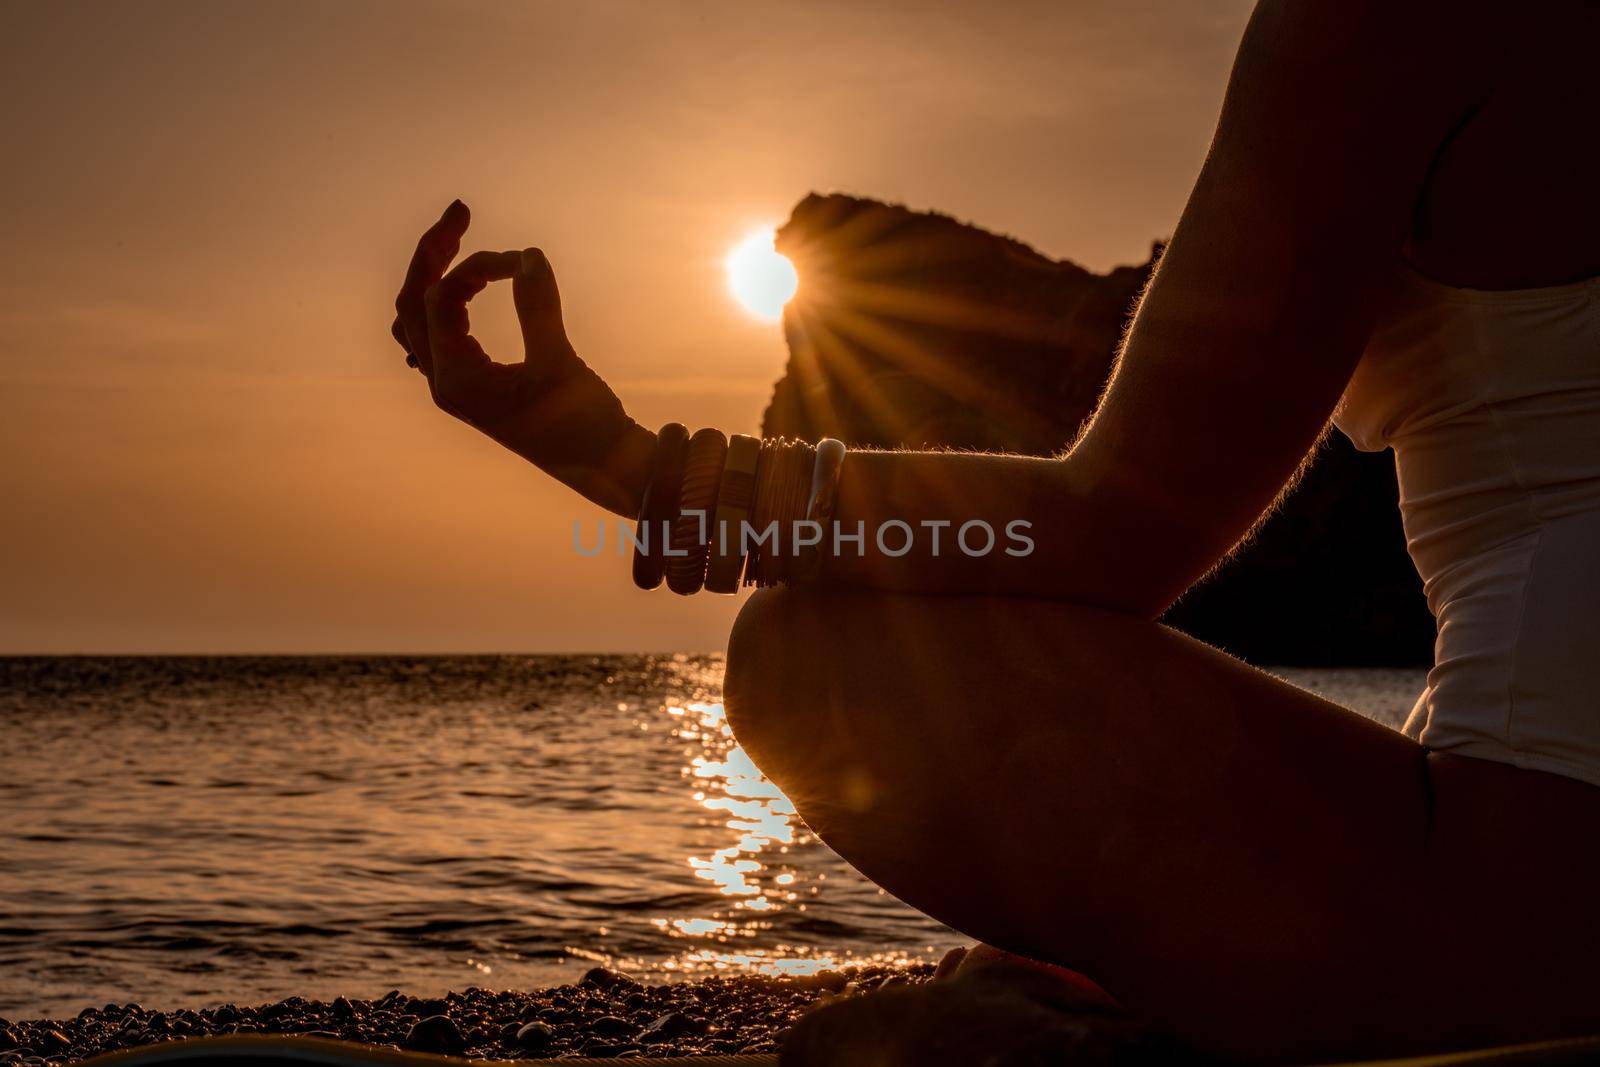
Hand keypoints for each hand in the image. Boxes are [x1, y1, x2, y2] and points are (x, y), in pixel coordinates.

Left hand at [392, 201, 654, 515]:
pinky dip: (445, 300)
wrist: (604, 466)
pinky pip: (437, 334)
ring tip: (455, 238)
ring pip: (418, 319)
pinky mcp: (474, 386)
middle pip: (412, 302)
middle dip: (433, 254)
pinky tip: (469, 284)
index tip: (524, 260)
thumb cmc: (585, 424)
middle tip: (460, 210)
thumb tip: (526, 253)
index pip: (443, 299)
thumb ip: (539, 307)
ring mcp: (456, 386)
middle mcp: (445, 383)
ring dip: (433, 275)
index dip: (479, 266)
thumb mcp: (561, 364)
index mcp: (457, 382)